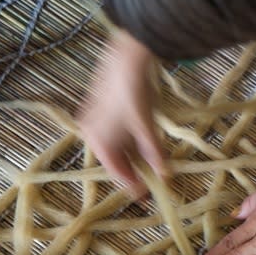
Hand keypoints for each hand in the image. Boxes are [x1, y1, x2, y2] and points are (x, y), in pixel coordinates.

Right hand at [78, 30, 167, 197]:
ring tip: (150, 167)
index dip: (132, 184)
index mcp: (99, 140)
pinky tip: (143, 146)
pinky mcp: (100, 111)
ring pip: (115, 148)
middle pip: (115, 160)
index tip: (146, 195)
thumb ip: (153, 151)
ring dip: (132, 157)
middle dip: (133, 170)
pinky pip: (115, 135)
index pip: (116, 171)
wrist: (126, 59)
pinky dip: (128, 143)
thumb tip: (164, 174)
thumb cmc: (134, 93)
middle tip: (151, 183)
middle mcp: (91, 133)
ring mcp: (94, 121)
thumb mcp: (146, 126)